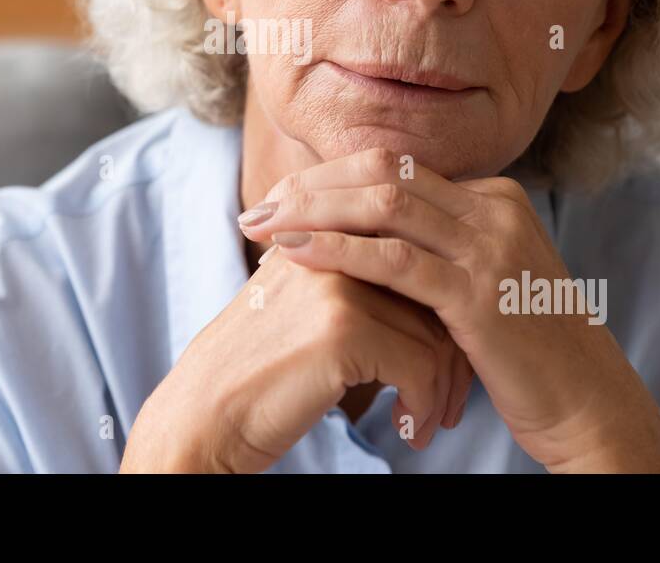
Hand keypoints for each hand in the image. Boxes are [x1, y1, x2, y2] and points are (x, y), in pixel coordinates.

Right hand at [120, 247, 473, 472]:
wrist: (204, 414)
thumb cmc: (258, 371)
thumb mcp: (304, 305)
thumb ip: (354, 281)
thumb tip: (427, 293)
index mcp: (325, 232)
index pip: (415, 254)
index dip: (442, 308)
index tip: (449, 356)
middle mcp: (333, 247)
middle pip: (433, 290)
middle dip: (454, 350)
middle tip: (454, 397)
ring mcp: (337, 284)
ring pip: (436, 333)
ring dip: (442, 388)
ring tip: (429, 420)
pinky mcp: (343, 329)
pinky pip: (421, 367)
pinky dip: (424, 405)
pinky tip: (408, 427)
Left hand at [237, 147, 659, 472]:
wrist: (587, 402)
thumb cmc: (523, 350)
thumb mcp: (481, 281)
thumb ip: (436, 248)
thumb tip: (364, 233)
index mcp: (494, 197)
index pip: (395, 168)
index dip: (330, 177)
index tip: (281, 196)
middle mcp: (494, 209)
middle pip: (383, 174)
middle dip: (311, 185)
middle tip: (257, 205)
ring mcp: (490, 247)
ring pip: (384, 206)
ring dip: (313, 210)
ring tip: (261, 225)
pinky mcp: (479, 294)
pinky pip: (394, 260)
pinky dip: (337, 250)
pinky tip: (295, 252)